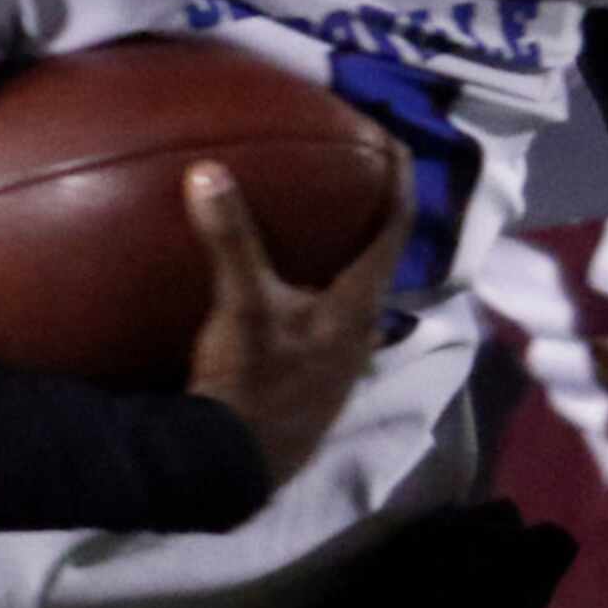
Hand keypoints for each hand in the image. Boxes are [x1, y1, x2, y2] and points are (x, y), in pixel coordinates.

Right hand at [184, 147, 414, 486]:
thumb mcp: (243, 306)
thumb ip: (231, 240)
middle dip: (366, 215)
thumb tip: (207, 172)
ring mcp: (337, 358)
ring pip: (350, 291)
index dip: (400, 180)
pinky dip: (311, 287)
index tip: (394, 140)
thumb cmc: (254, 384)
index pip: (396, 228)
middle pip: (377, 259)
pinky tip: (281, 285)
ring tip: (313, 223)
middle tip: (345, 173)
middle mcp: (358, 329)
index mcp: (357, 304)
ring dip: (338, 255)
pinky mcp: (311, 377)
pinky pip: (321, 315)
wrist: (233, 467)